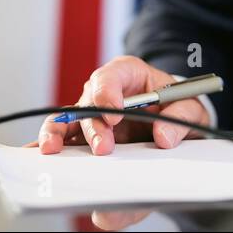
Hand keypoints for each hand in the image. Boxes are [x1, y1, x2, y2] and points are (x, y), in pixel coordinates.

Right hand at [26, 55, 209, 154]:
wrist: (177, 124)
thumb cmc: (179, 108)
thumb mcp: (191, 107)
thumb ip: (181, 117)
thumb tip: (163, 137)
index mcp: (128, 74)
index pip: (110, 75)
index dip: (107, 91)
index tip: (115, 112)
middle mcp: (104, 94)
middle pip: (87, 104)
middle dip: (93, 126)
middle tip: (104, 147)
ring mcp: (92, 117)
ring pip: (66, 122)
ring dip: (60, 136)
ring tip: (54, 151)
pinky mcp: (86, 139)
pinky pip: (64, 142)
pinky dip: (53, 149)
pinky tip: (40, 158)